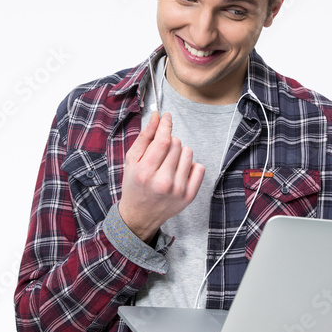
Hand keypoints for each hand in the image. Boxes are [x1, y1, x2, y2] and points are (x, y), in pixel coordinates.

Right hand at [117, 111, 205, 242]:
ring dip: (179, 153)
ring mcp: (178, 190)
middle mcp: (163, 182)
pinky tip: (179, 172)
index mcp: (145, 173)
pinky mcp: (189, 196)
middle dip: (169, 142)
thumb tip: (157, 116)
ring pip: (188, 153)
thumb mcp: (132, 161)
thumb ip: (144, 137)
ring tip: (168, 163)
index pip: (163, 141)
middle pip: (176, 144)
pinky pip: (199, 167)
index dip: (166, 125)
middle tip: (161, 152)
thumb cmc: (134, 185)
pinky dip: (190, 165)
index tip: (167, 117)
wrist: (140, 215)